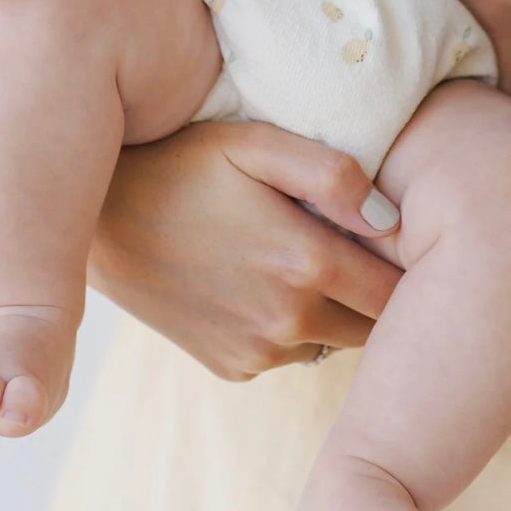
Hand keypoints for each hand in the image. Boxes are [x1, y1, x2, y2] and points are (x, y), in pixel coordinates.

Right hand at [91, 121, 402, 377]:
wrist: (101, 217)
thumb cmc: (185, 162)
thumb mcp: (256, 142)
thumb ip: (332, 173)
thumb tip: (390, 218)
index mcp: (304, 262)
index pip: (398, 289)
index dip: (410, 263)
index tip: (406, 236)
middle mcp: (285, 320)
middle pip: (375, 324)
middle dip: (380, 290)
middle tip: (364, 245)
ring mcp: (256, 352)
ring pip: (336, 340)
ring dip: (338, 310)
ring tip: (310, 257)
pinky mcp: (231, 368)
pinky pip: (291, 353)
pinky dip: (294, 326)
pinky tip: (266, 280)